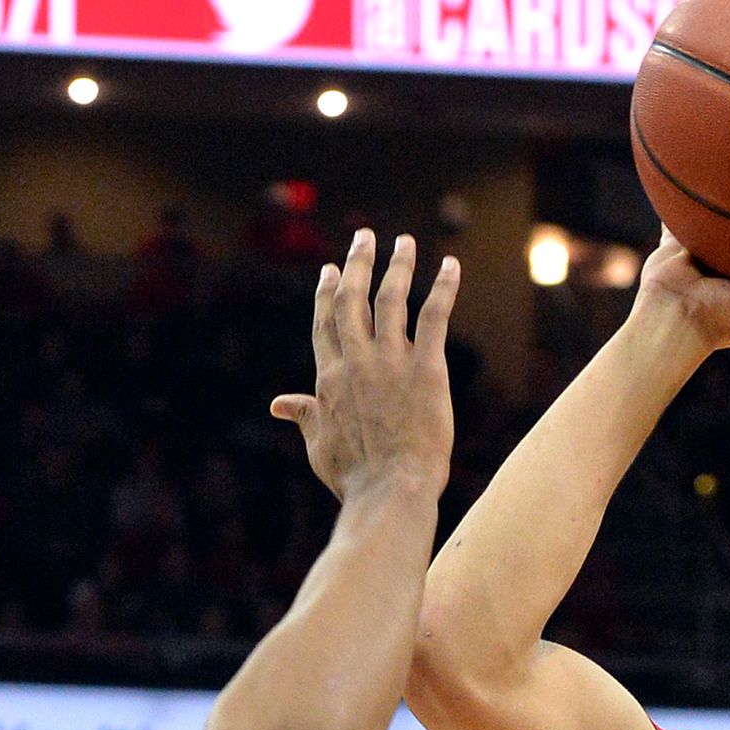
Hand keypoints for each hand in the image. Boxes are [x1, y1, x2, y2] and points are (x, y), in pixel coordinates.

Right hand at [271, 230, 459, 504]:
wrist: (390, 492)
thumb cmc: (355, 479)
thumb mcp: (319, 448)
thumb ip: (304, 417)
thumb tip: (279, 404)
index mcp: (328, 380)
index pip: (325, 324)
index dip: (328, 294)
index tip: (330, 271)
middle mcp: (356, 362)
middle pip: (353, 300)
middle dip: (358, 264)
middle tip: (365, 237)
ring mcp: (390, 363)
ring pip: (391, 299)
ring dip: (398, 266)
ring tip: (403, 243)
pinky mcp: (426, 369)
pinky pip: (434, 317)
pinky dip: (442, 288)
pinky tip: (450, 265)